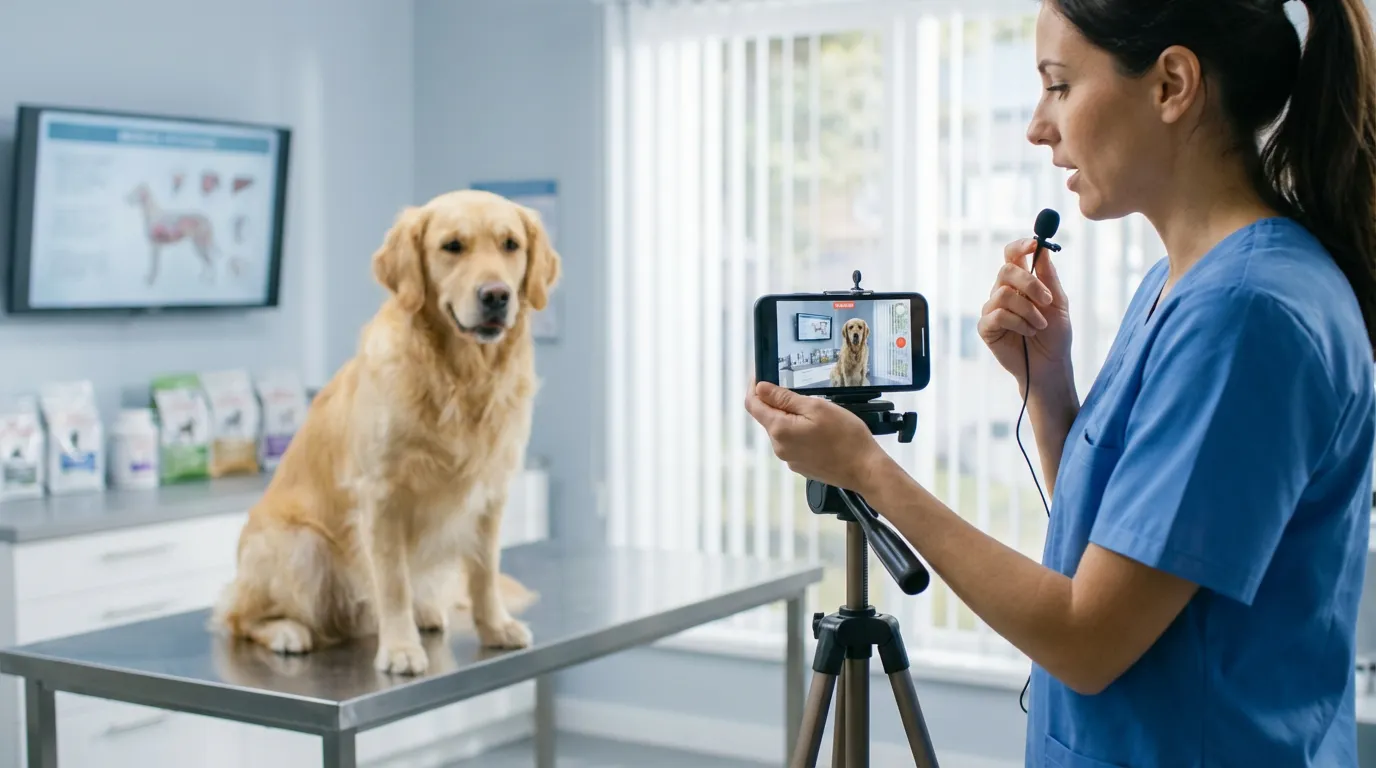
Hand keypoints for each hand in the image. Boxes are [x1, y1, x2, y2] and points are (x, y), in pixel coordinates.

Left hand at [744, 381, 889, 492]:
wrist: (865, 469)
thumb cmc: (846, 437)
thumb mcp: (816, 407)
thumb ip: (784, 398)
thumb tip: (760, 388)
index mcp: (779, 429)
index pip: (752, 405)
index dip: (754, 387)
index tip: (761, 376)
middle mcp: (779, 447)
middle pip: (767, 417)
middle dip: (777, 402)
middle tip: (801, 393)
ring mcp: (789, 458)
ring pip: (781, 430)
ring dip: (791, 418)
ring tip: (817, 415)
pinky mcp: (800, 465)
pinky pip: (793, 443)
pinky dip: (800, 432)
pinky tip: (820, 431)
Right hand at [978, 237, 1072, 396]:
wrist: (1050, 365)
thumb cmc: (1055, 335)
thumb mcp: (1059, 303)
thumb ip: (1048, 277)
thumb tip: (1042, 248)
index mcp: (1021, 282)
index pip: (1012, 255)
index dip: (1020, 246)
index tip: (1034, 244)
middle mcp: (1003, 292)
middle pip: (1006, 270)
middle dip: (1030, 283)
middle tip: (1047, 300)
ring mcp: (992, 309)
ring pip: (1004, 294)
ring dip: (1028, 310)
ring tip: (1040, 325)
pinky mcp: (986, 327)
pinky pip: (998, 314)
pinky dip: (1018, 323)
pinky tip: (1028, 333)